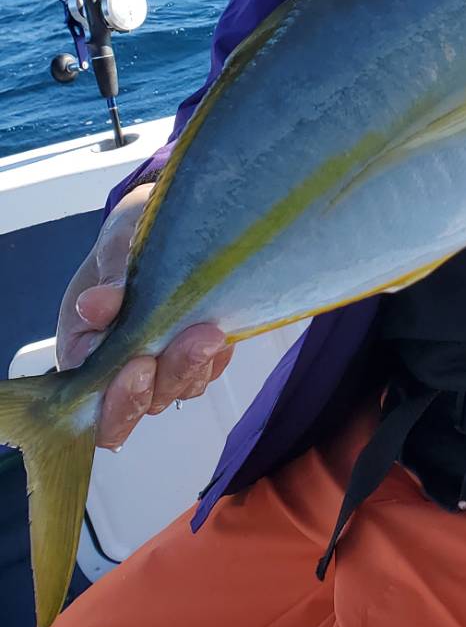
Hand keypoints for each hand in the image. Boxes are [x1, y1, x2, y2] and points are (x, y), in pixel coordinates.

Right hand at [55, 182, 230, 448]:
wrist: (159, 222)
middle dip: (169, 377)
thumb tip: (92, 307)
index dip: (118, 398)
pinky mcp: (194, 357)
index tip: (140, 363)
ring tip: (212, 332)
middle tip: (193, 343)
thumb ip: (109, 281)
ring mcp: (159, 367)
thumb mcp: (115, 249)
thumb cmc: (125, 239)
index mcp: (82, 354)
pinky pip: (208, 371)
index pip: (95, 405)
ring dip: (197, 365)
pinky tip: (222, 330)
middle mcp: (119, 372)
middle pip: (144, 405)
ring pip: (181, 389)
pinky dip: (216, 357)